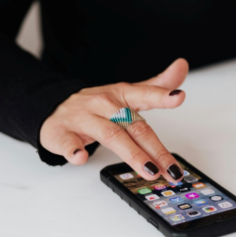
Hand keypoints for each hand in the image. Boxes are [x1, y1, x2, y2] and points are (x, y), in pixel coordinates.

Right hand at [40, 58, 188, 181]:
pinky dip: (73, 150)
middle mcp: (104, 105)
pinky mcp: (61, 133)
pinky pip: (67, 142)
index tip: (178, 97)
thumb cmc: (97, 106)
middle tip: (172, 169)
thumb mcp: (127, 93)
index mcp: (121, 95)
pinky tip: (80, 158)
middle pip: (134, 126)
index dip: (162, 96)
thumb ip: (156, 86)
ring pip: (110, 135)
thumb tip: (182, 66)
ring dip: (131, 154)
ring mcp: (82, 118)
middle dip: (155, 149)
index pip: (145, 94)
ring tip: (149, 170)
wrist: (53, 106)